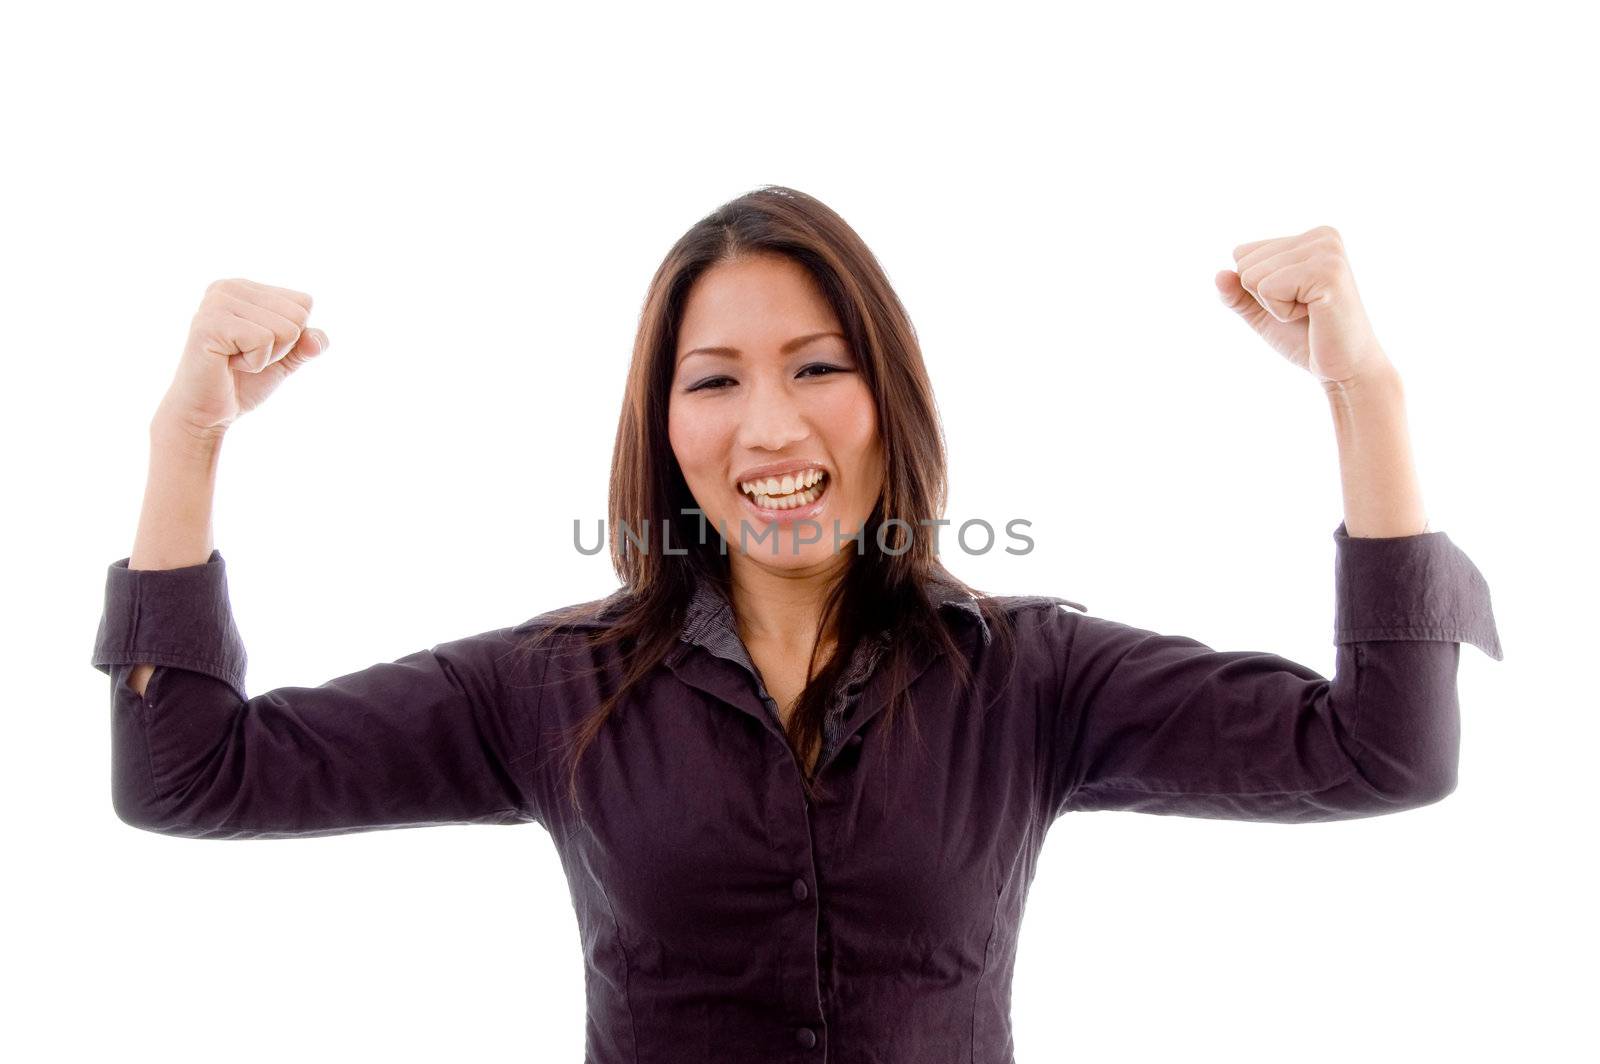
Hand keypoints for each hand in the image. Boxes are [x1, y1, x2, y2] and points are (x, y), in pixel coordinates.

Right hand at [157, 278, 330, 438]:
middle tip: (246, 357)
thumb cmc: (242, 383)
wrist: (206, 413)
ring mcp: (217, 303)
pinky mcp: (210, 324)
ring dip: (267, 356)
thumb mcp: (286, 359)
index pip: (304, 302)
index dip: (293, 336)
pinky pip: (263, 340)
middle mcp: (229, 287)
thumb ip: (308, 344)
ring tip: (235, 360)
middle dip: (282, 347)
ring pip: (285, 329)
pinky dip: (254, 363)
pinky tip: (227, 363)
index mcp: (246, 288)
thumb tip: (316, 340)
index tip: (259, 347)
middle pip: (297, 315)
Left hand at [1215, 226, 1386, 385]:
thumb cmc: (1306, 338)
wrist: (1344, 370)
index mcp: (1310, 237)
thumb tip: (1218, 274)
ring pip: (1252, 276)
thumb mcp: (1261, 311)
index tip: (1295, 302)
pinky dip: (1282, 312)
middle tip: (1304, 311)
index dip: (1257, 289)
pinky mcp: (1327, 272)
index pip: (1242, 253)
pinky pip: (1267, 288)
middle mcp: (1322, 236)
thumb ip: (1236, 292)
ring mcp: (1327, 251)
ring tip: (1310, 313)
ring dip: (1274, 306)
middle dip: (1264, 297)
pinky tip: (1314, 316)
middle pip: (1244, 263)